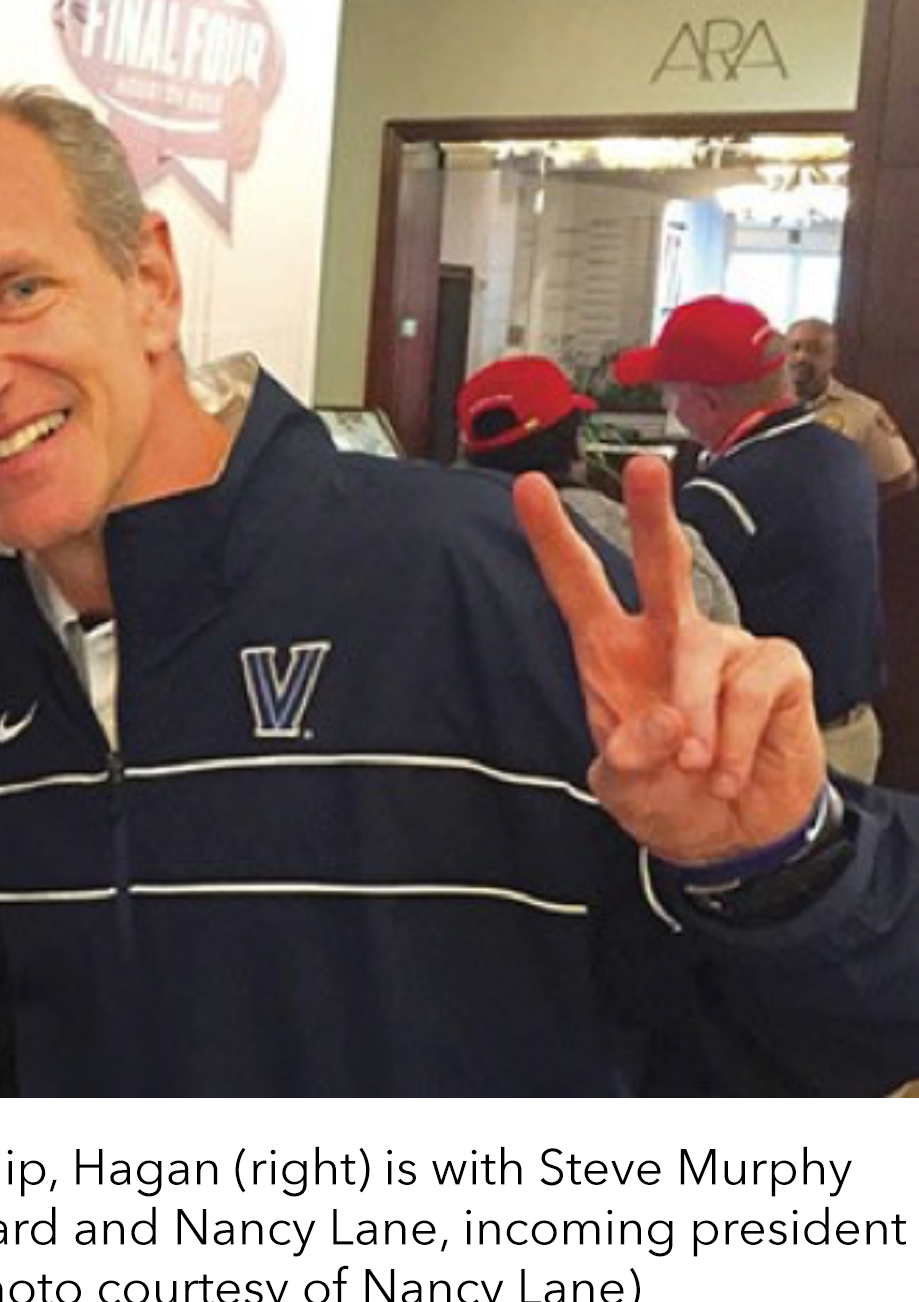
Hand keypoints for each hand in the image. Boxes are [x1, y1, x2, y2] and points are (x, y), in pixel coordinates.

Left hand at [513, 454, 825, 863]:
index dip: (552, 537)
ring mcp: (723, 646)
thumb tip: (665, 722)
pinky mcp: (775, 666)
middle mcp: (666, 635)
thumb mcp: (625, 788)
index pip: (577, 583)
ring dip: (697, 721)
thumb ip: (630, 758)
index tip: (527, 486)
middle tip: (645, 467)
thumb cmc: (667, 794)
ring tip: (697, 769)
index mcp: (610, 650)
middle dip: (652, 513)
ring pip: (701, 652)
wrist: (731, 833)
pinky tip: (729, 772)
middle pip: (661, 562)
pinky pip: (751, 689)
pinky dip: (737, 740)